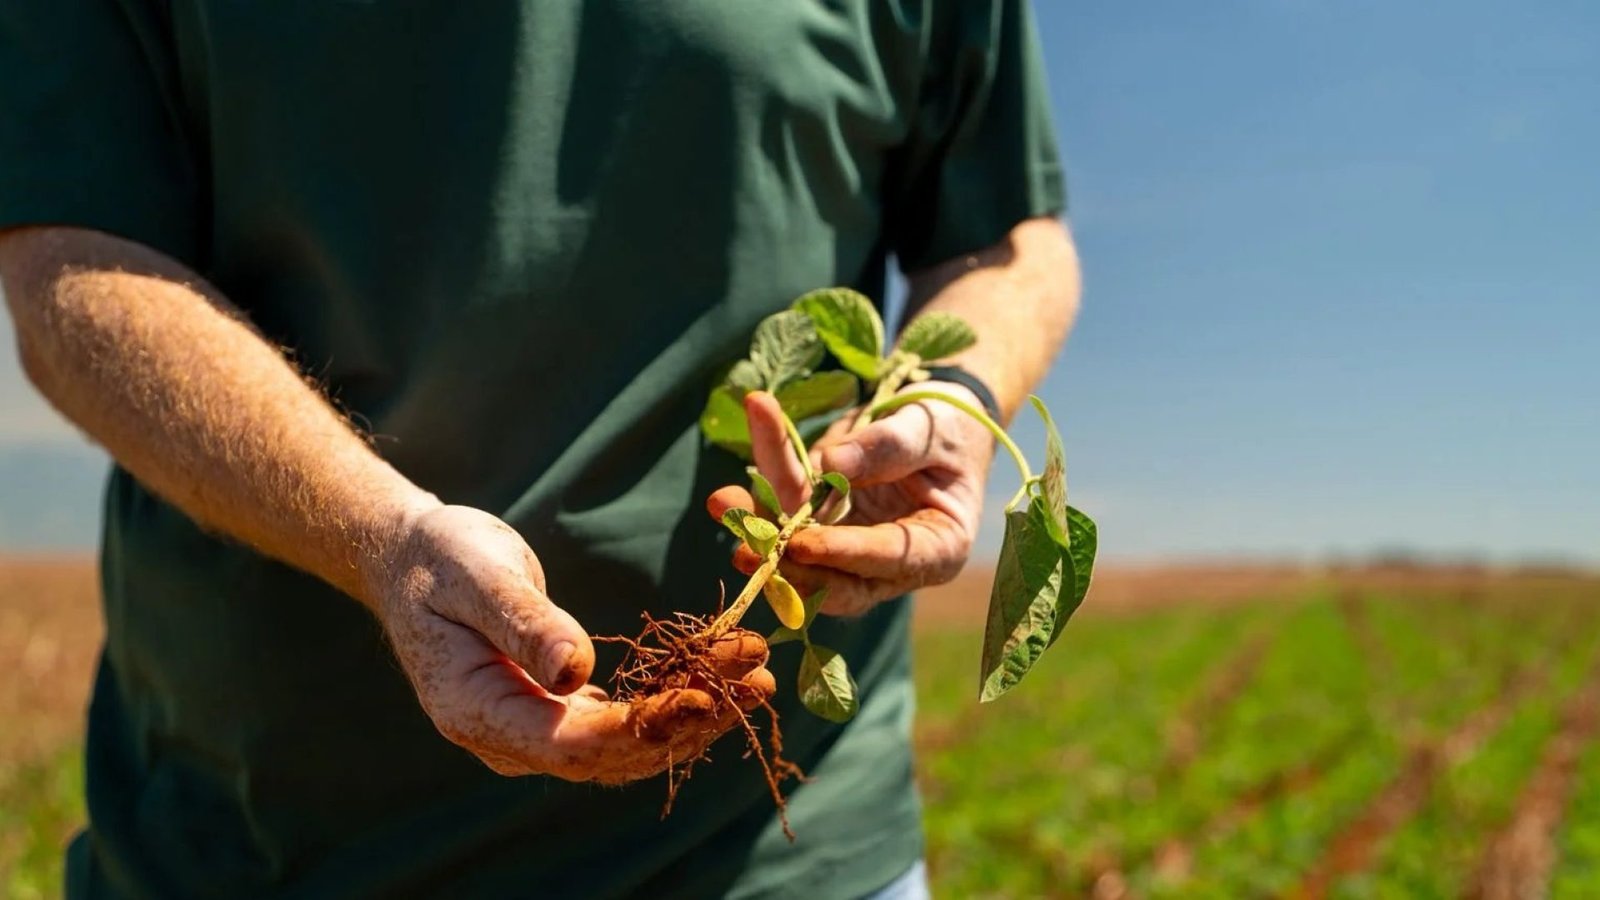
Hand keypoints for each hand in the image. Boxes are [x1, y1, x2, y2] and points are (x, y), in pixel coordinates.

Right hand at [371, 505, 774, 782]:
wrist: (417, 559)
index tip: (703, 699)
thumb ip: (524, 623)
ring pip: (627, 745)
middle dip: (691, 722)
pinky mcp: (558, 711)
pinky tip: (722, 674)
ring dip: (696, 714)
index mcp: (474, 711)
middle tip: (758, 682)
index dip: (639, 729)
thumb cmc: (440, 559)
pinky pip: (623, 720)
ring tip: (759, 676)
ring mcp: (534, 730)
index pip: (568, 743)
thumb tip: (575, 671)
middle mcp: (506, 738)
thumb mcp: (476, 575)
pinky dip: (675, 699)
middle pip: (611, 755)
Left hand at [707, 385, 994, 616]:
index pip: (888, 558)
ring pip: (799, 549)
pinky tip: (726, 493)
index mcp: (938, 548)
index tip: (801, 544)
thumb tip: (830, 464)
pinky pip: (786, 514)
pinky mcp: (823, 526)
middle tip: (745, 546)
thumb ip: (888, 446)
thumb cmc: (951, 426)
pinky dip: (756, 500)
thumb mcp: (931, 429)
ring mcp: (852, 547)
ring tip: (723, 502)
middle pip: (834, 573)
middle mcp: (892, 561)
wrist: (938, 419)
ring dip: (758, 530)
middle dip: (786, 562)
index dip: (842, 553)